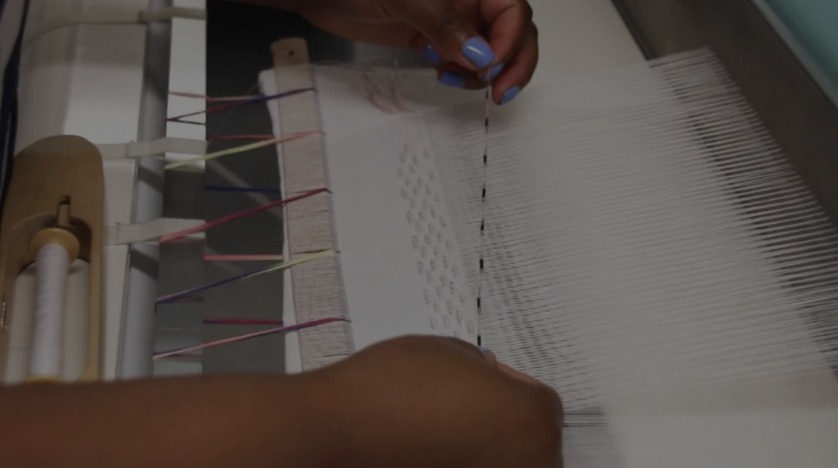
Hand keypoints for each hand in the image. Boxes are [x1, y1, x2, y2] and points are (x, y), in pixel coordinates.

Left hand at [246, 0, 537, 104]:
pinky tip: (440, 72)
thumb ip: (445, 24)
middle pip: (512, 30)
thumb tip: (482, 56)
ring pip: (490, 49)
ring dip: (483, 72)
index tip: (489, 68)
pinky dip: (461, 73)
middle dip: (511, 62)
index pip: (512, 10)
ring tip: (454, 78)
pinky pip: (463, 59)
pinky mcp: (433, 36)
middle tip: (499, 92)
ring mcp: (451, 18)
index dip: (509, 40)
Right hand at [317, 335, 561, 467]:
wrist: (338, 433)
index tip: (485, 383)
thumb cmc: (390, 389)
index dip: (510, 387)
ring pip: (505, 464)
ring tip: (445, 438)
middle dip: (502, 425)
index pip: (543, 403)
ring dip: (485, 452)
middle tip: (464, 413)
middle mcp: (527, 463)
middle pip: (531, 441)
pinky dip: (463, 465)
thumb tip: (488, 379)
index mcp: (531, 418)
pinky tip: (433, 456)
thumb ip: (482, 368)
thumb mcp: (449, 351)